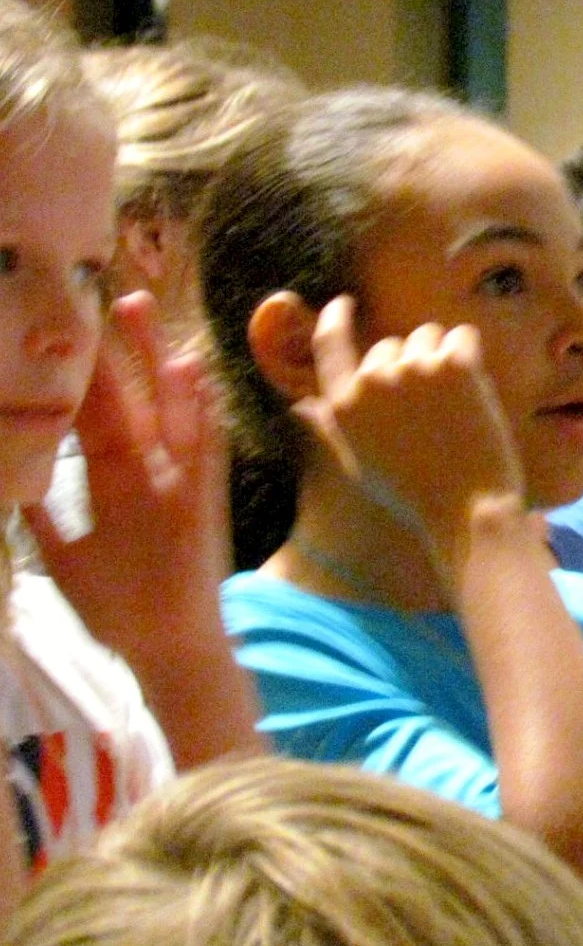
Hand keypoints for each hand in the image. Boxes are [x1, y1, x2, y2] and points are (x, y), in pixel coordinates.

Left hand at [23, 292, 229, 666]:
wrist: (167, 650)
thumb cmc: (121, 610)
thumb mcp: (66, 561)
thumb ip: (45, 523)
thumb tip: (12, 489)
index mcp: (114, 484)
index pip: (94, 418)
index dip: (82, 378)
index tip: (70, 335)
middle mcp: (147, 475)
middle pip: (130, 401)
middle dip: (122, 352)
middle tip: (117, 296)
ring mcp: (177, 486)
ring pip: (166, 414)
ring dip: (157, 365)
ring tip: (148, 317)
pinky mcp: (201, 504)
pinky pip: (201, 452)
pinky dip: (198, 415)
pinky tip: (193, 378)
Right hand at [297, 295, 524, 553]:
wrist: (468, 509)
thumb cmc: (414, 494)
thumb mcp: (360, 463)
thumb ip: (335, 425)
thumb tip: (304, 405)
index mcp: (344, 405)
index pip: (329, 342)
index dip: (336, 317)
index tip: (345, 304)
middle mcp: (373, 380)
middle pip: (389, 346)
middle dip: (408, 365)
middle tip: (430, 411)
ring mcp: (414, 369)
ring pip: (428, 337)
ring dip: (440, 358)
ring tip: (453, 407)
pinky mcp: (456, 365)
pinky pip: (462, 337)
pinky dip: (469, 356)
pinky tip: (474, 393)